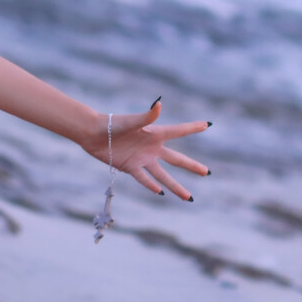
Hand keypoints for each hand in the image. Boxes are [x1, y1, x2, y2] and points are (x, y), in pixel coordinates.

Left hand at [89, 99, 210, 200]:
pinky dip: (151, 185)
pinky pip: (143, 178)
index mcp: (155, 133)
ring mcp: (142, 159)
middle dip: (191, 166)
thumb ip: (147, 116)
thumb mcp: (132, 121)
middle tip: (206, 172)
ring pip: (163, 175)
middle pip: (177, 159)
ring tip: (188, 197)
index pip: (179, 131)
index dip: (192, 128)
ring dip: (176, 186)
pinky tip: (161, 192)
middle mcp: (152, 148)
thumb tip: (159, 104)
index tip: (207, 124)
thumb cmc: (113, 123)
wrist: (93, 133)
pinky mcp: (130, 167)